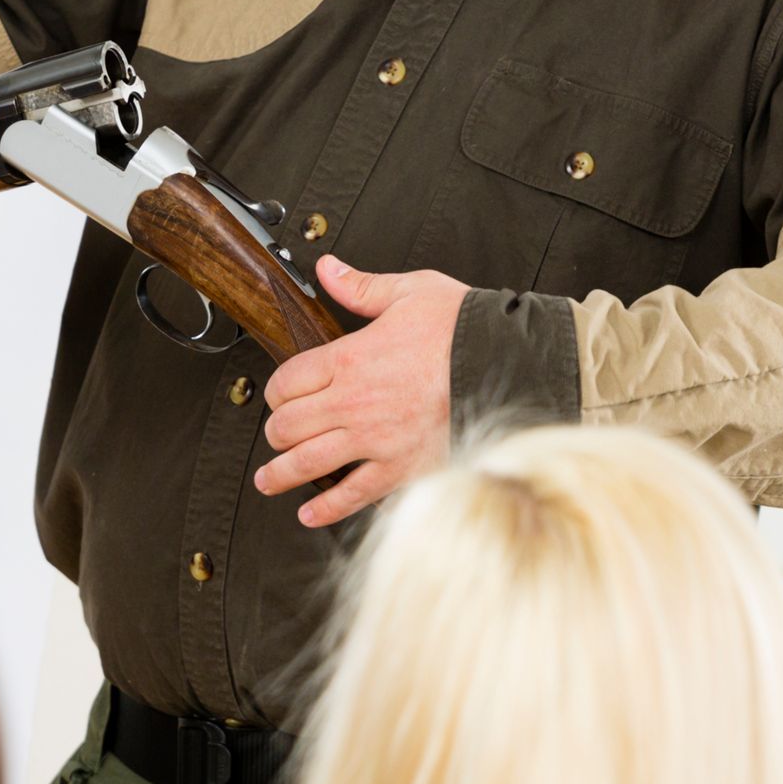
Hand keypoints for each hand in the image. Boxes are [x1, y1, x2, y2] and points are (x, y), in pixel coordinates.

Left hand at [257, 255, 467, 527]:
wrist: (513, 364)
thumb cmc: (465, 328)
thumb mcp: (411, 291)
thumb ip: (361, 287)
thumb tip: (327, 269)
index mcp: (350, 358)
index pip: (287, 382)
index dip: (276, 391)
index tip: (279, 397)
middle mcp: (354, 402)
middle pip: (288, 426)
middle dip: (275, 432)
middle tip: (275, 436)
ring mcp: (375, 439)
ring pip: (308, 463)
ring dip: (281, 474)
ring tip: (268, 480)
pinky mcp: (402, 468)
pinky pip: (354, 494)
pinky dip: (328, 508)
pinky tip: (310, 514)